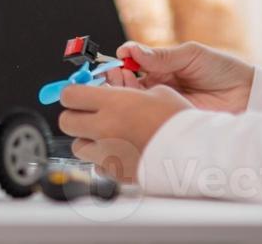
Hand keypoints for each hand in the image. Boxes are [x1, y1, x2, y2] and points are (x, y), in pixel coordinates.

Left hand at [58, 83, 192, 182]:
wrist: (195, 153)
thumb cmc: (179, 121)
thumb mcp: (157, 92)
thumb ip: (127, 90)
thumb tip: (109, 87)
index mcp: (113, 104)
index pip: (70, 95)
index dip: (73, 92)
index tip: (79, 93)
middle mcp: (105, 129)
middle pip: (66, 121)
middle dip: (75, 116)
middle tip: (88, 113)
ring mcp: (108, 154)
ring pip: (78, 146)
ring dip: (87, 138)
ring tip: (105, 134)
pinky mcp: (115, 173)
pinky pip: (96, 164)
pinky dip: (102, 158)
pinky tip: (119, 151)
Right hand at [104, 42, 254, 113]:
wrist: (247, 95)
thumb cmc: (223, 70)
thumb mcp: (192, 55)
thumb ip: (161, 55)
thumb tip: (131, 49)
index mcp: (162, 66)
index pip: (133, 62)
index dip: (123, 60)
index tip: (120, 59)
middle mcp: (159, 84)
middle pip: (127, 82)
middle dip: (118, 77)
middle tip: (120, 73)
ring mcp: (162, 102)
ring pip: (134, 99)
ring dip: (125, 93)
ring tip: (128, 86)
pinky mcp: (169, 120)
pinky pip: (148, 117)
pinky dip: (138, 112)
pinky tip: (137, 105)